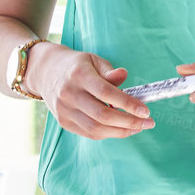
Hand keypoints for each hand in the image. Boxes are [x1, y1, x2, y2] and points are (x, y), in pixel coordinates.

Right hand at [27, 43, 153, 139]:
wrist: (45, 72)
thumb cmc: (76, 66)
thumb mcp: (93, 61)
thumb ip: (109, 71)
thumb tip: (124, 76)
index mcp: (78, 75)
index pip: (106, 93)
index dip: (127, 104)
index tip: (146, 111)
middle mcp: (69, 94)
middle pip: (102, 115)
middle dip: (129, 122)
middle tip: (148, 123)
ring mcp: (64, 110)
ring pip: (96, 129)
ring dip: (121, 131)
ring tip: (138, 128)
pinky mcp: (63, 121)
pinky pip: (89, 133)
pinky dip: (108, 134)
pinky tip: (121, 129)